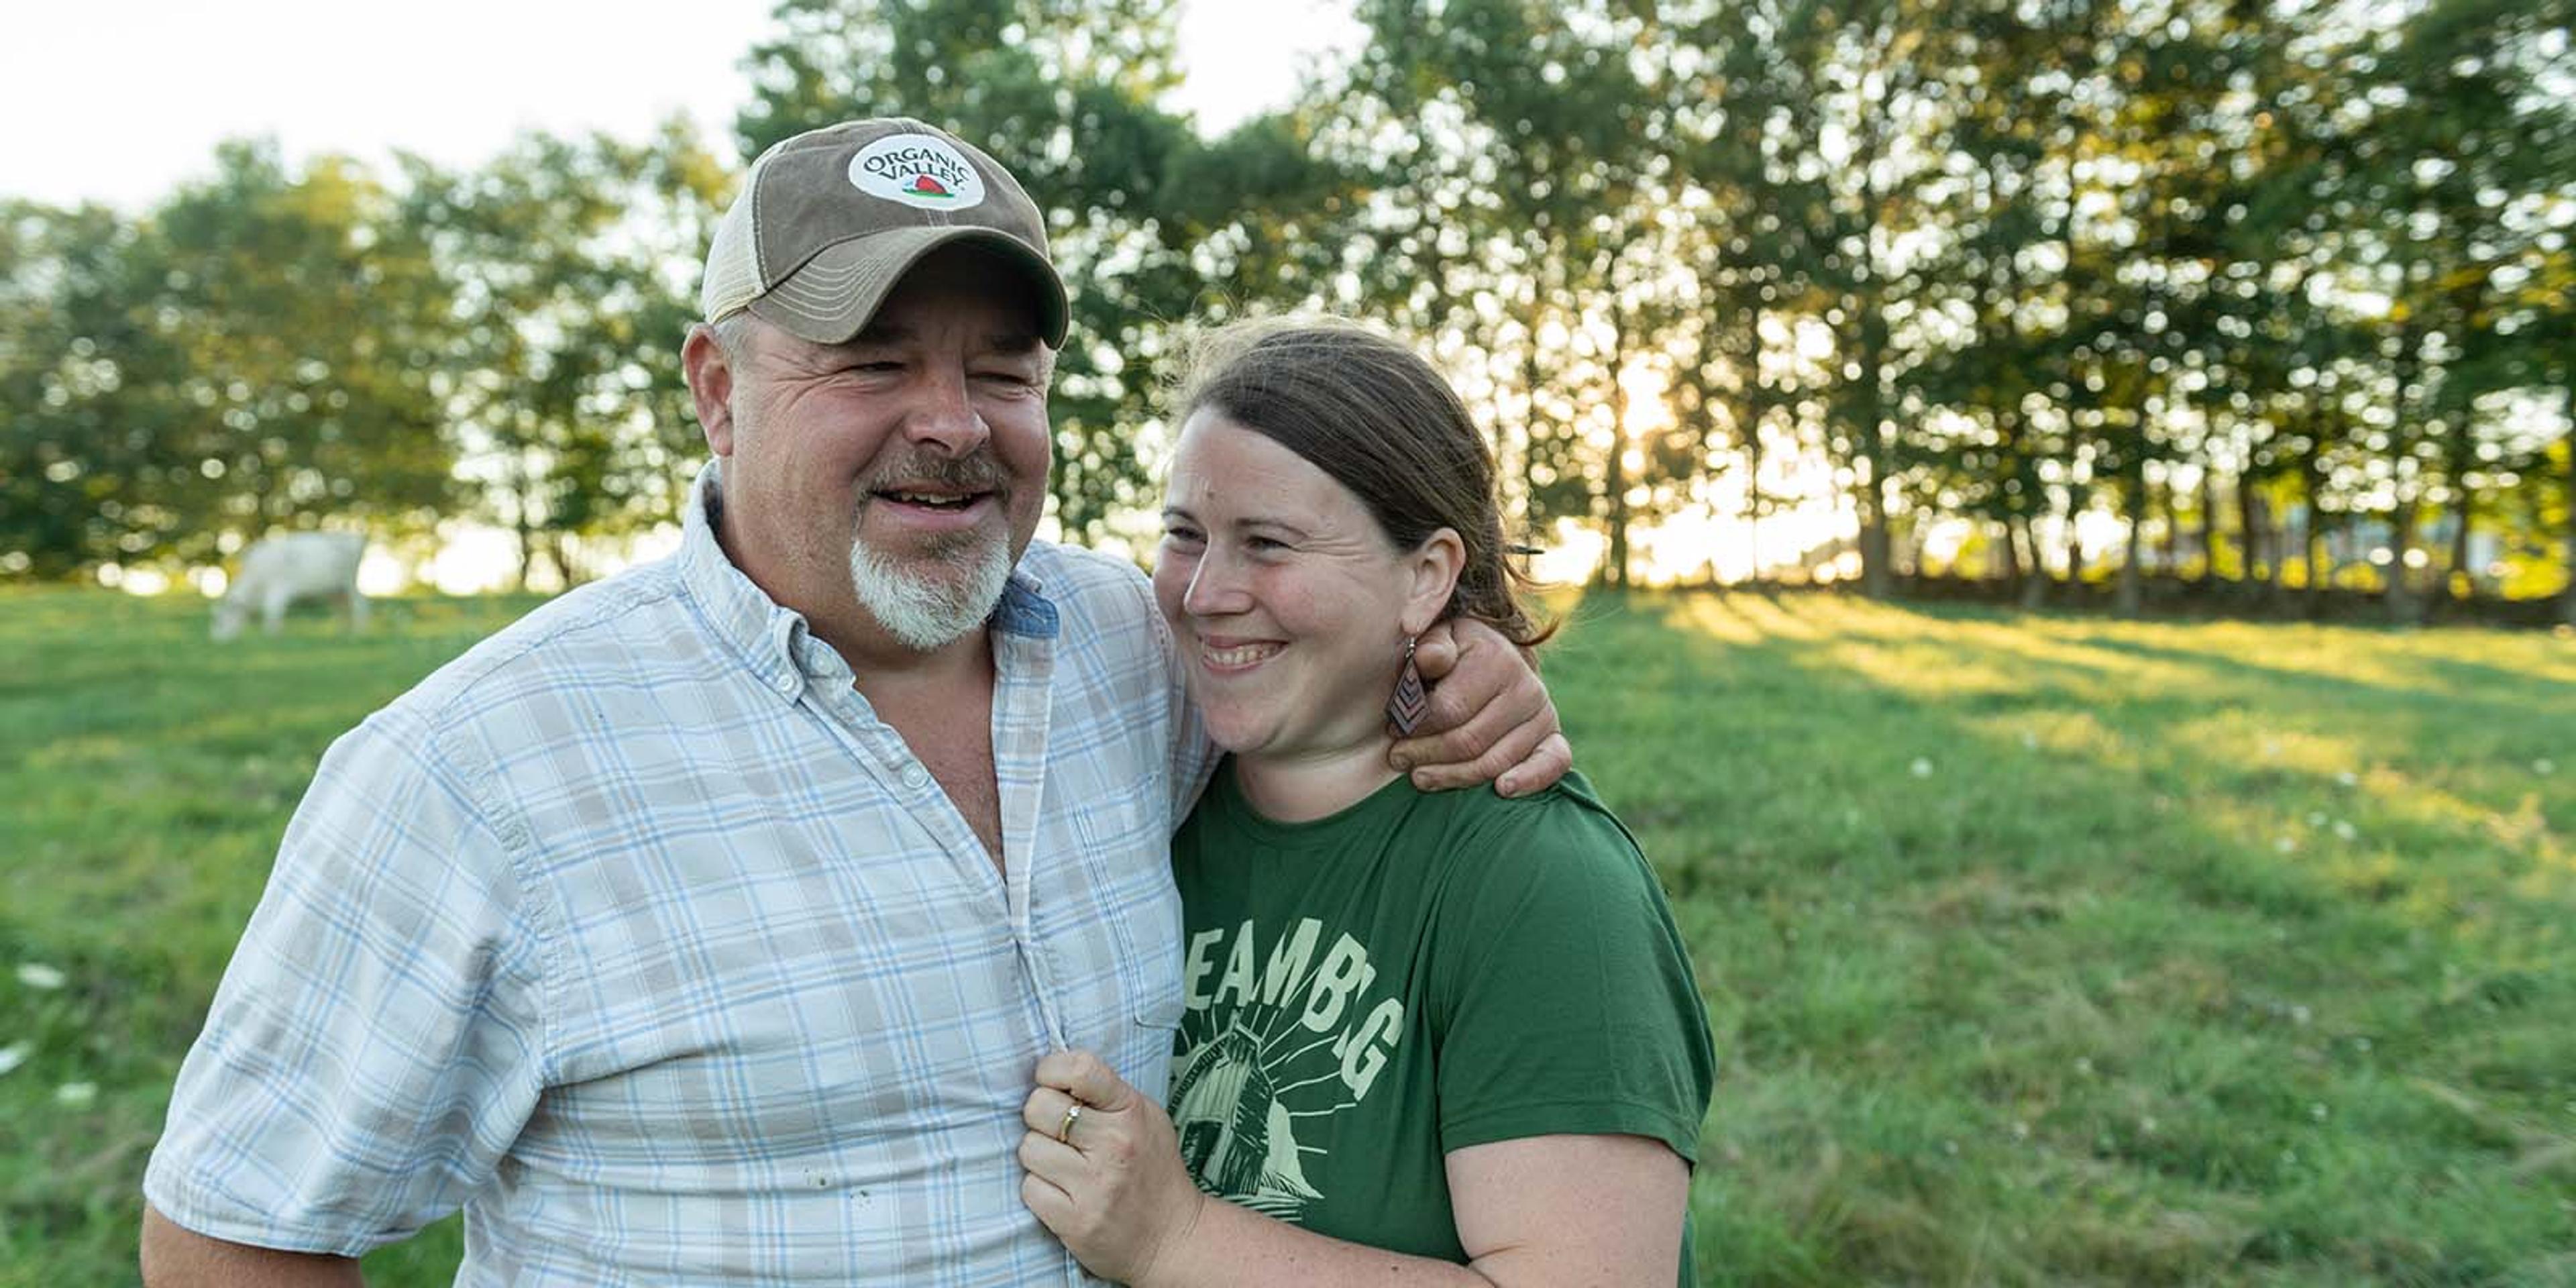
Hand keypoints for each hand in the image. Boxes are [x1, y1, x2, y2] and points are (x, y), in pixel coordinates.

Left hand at [1018, 1049, 1207, 1286]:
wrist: (1172, 1238)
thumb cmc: (1152, 1169)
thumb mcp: (1144, 1118)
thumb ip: (1104, 1094)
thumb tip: (1051, 1073)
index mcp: (1131, 1112)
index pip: (1079, 1069)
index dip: (1051, 1070)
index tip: (1050, 1082)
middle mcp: (1114, 1145)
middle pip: (1039, 1107)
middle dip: (1040, 1117)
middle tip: (1058, 1132)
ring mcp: (1094, 1186)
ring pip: (1028, 1148)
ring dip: (1039, 1155)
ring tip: (1064, 1165)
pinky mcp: (1074, 1221)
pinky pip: (1029, 1188)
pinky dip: (1040, 1189)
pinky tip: (1063, 1192)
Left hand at [1389, 618, 1569, 796]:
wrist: (1489, 660)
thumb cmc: (1452, 656)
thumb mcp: (1437, 640)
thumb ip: (1430, 648)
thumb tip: (1429, 658)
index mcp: (1495, 657)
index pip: (1448, 709)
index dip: (1414, 725)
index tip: (1393, 729)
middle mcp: (1525, 685)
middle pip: (1468, 740)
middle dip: (1426, 754)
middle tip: (1399, 759)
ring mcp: (1543, 713)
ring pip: (1495, 761)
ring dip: (1454, 776)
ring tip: (1420, 777)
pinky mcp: (1553, 737)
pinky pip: (1552, 763)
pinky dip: (1528, 780)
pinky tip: (1501, 789)